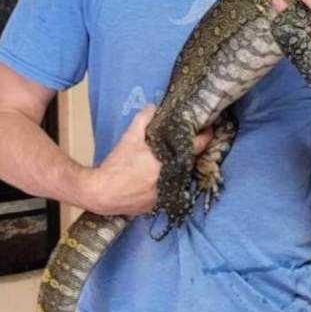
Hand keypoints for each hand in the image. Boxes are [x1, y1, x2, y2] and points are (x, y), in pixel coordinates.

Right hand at [82, 104, 212, 215]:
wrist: (102, 193)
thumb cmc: (117, 165)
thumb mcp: (129, 138)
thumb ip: (143, 120)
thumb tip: (152, 107)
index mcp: (170, 161)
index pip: (197, 146)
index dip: (205, 135)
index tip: (208, 129)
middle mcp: (173, 179)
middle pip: (190, 163)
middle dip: (189, 153)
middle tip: (187, 143)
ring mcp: (167, 193)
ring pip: (180, 178)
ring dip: (178, 169)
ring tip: (171, 160)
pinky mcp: (158, 204)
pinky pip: (168, 191)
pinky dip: (167, 183)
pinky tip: (158, 177)